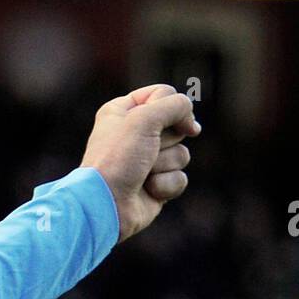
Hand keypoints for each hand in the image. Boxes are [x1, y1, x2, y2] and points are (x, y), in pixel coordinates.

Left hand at [79, 83, 199, 240]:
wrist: (106, 205)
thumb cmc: (118, 158)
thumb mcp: (144, 119)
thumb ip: (175, 105)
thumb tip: (192, 124)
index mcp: (123, 111)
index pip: (162, 94)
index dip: (170, 106)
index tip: (167, 118)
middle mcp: (134, 135)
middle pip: (176, 125)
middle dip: (166, 139)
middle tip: (146, 150)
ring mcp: (147, 162)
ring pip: (181, 153)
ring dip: (165, 163)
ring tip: (143, 173)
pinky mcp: (156, 185)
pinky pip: (180, 178)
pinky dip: (166, 185)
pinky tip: (148, 190)